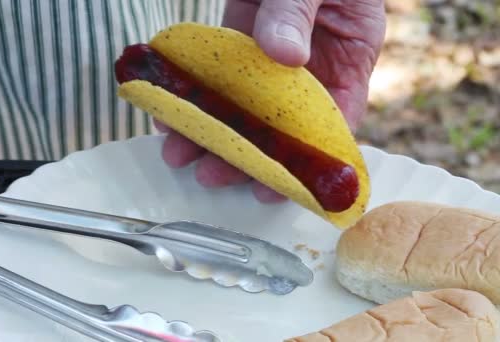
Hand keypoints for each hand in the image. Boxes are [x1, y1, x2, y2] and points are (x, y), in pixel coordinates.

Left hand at [157, 0, 385, 202]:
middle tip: (214, 177)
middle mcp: (311, 63)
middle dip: (246, 156)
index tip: (275, 185)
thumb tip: (284, 56)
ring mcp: (271, 54)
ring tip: (179, 155)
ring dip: (212, 132)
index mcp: (349, 54)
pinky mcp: (239, 39)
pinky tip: (171, 111)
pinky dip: (195, 93)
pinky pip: (216, 74)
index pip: (333, 120)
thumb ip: (298, 11)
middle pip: (280, 125)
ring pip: (243, 106)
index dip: (305, 160)